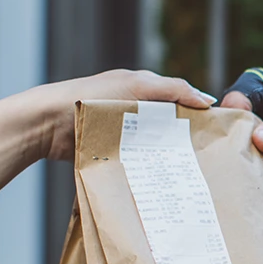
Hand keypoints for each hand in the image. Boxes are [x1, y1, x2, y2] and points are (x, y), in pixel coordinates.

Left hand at [7, 69, 217, 162]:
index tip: (216, 131)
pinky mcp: (108, 149)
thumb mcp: (136, 86)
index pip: (178, 100)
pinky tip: (157, 176)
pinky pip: (134, 158)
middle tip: (204, 156)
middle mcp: (132, 108)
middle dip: (183, 138)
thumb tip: (207, 99)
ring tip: (185, 170)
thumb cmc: (89, 97)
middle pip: (166, 124)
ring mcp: (120, 130)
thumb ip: (173, 90)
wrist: (46, 123)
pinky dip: (145, 165)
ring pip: (152, 143)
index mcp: (140, 88)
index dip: (197, 113)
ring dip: (164, 155)